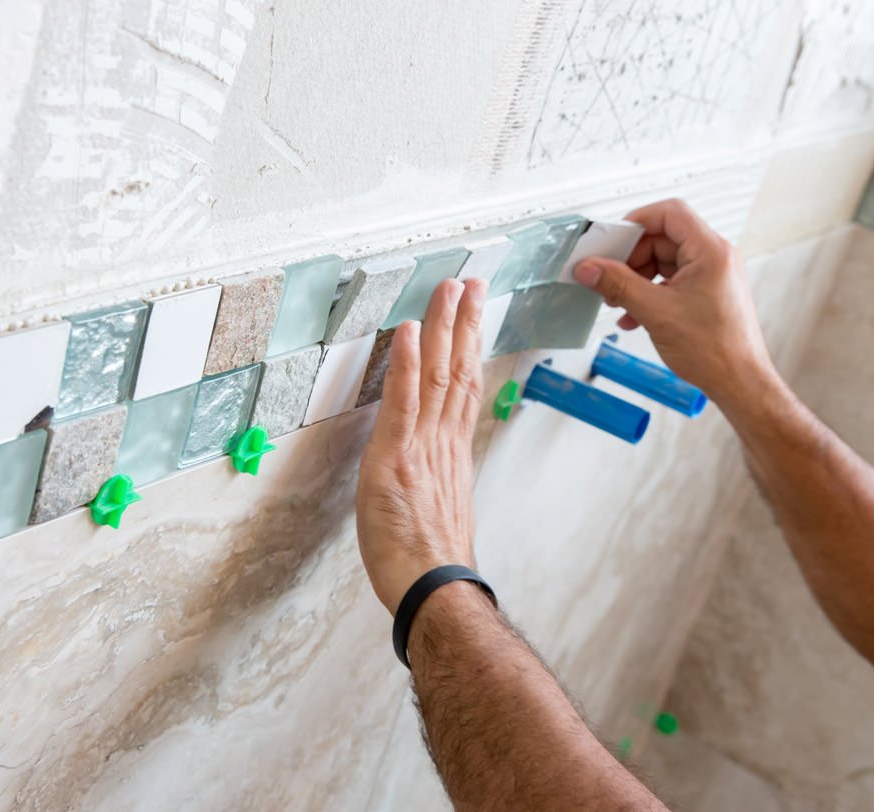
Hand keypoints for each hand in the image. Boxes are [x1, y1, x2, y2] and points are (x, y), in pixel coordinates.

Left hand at [356, 278, 486, 613]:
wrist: (434, 591)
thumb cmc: (432, 565)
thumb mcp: (441, 514)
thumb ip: (439, 483)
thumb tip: (434, 474)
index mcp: (452, 454)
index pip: (465, 388)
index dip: (471, 347)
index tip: (476, 315)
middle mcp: (443, 443)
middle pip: (459, 370)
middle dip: (465, 322)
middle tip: (472, 282)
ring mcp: (423, 448)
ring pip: (439, 375)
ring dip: (442, 327)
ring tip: (446, 288)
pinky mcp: (397, 458)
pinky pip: (405, 403)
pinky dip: (409, 364)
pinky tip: (411, 332)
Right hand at [572, 199, 781, 412]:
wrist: (739, 382)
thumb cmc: (716, 350)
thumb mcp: (655, 312)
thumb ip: (618, 285)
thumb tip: (590, 268)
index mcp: (711, 251)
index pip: (670, 213)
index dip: (637, 222)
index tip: (612, 240)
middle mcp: (715, 257)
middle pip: (662, 238)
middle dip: (631, 259)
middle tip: (607, 277)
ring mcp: (711, 275)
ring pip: (663, 261)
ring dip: (636, 279)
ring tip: (618, 302)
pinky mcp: (706, 292)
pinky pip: (670, 281)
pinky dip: (649, 293)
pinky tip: (633, 315)